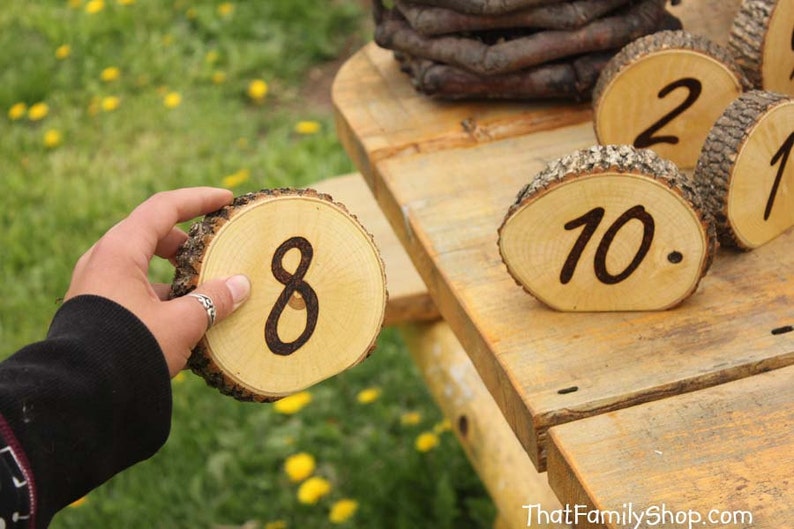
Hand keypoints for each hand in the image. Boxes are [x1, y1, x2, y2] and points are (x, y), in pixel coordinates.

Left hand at [65, 187, 250, 376]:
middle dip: (188, 242)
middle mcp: (104, 262)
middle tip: (216, 251)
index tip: (225, 200)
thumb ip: (214, 299)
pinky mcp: (97, 312)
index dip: (198, 200)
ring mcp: (97, 287)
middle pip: (152, 236)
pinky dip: (163, 297)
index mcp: (120, 250)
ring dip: (177, 275)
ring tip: (206, 293)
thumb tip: (242, 285)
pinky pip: (135, 292)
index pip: (163, 208)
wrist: (82, 395)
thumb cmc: (132, 348)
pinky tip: (185, 322)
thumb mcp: (182, 322)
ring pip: (144, 268)